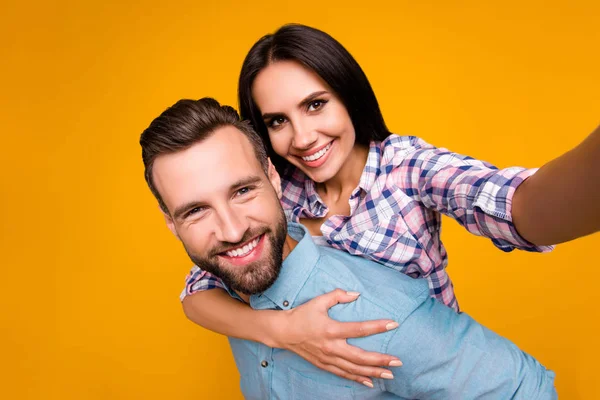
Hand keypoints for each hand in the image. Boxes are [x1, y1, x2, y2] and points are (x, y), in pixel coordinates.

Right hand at [272, 289, 401, 387]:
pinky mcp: (324, 365)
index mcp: (331, 329)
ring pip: (354, 369)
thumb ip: (338, 295)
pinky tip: (370, 382)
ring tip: (390, 374)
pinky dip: (358, 379)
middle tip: (398, 362)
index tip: (394, 324)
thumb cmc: (301, 314)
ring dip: (373, 372)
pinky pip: (344, 374)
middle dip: (380, 360)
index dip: (377, 326)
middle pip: (360, 357)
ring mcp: (328, 359)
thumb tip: (356, 294)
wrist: (283, 332)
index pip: (359, 329)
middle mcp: (331, 347)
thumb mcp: (318, 301)